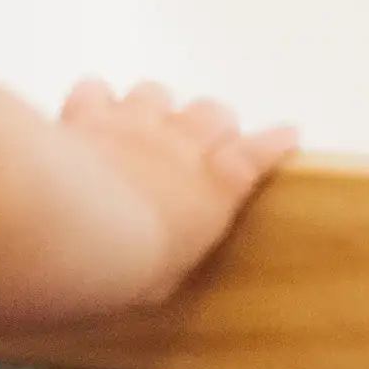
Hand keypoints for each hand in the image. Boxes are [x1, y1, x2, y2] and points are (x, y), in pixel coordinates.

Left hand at [58, 79, 296, 300]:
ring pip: (156, 92)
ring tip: (143, 128)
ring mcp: (134, 123)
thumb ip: (174, 254)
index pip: (258, 153)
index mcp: (213, 187)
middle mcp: (180, 144)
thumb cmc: (129, 269)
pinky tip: (89, 116)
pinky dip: (94, 101)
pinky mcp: (91, 114)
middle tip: (204, 142)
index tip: (288, 133)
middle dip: (213, 123)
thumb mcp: (164, 279)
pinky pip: (96, 90)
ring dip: (153, 107)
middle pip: (213, 112)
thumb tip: (167, 258)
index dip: (275, 141)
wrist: (80, 231)